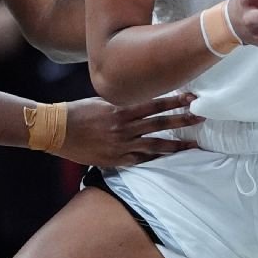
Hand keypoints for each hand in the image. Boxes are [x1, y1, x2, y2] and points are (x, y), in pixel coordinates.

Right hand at [56, 93, 203, 166]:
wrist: (56, 130)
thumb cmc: (78, 112)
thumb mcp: (102, 100)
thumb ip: (123, 102)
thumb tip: (141, 99)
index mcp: (121, 109)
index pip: (155, 104)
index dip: (175, 101)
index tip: (190, 97)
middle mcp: (124, 127)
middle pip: (160, 124)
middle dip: (182, 120)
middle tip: (201, 117)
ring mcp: (121, 145)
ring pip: (155, 145)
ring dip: (176, 144)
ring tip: (193, 144)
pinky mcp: (115, 160)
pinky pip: (140, 160)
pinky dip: (155, 159)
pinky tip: (168, 159)